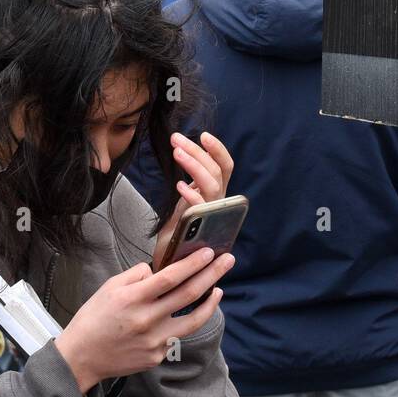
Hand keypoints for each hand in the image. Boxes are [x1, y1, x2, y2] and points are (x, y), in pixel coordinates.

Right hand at [54, 248, 234, 393]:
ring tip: (219, 289)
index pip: (171, 277)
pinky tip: (190, 314)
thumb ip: (136, 275)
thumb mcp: (109, 287)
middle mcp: (147, 320)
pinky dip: (185, 323)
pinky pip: (176, 336)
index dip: (193, 263)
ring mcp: (155, 342)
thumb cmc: (94, 318)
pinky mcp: (157, 357)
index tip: (208, 252)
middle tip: (227, 261)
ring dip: (210, 303)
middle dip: (211, 274)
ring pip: (193, 321)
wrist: (81, 357)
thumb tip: (158, 270)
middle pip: (188, 294)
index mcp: (133, 298)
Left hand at [152, 132, 233, 271]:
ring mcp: (212, 216)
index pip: (226, 166)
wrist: (171, 262)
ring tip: (176, 152)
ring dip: (194, 165)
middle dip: (198, 151)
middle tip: (176, 139)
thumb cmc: (178, 231)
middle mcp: (219, 204)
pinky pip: (201, 209)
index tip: (203, 134)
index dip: (218, 149)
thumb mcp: (184, 200)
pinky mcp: (200, 230)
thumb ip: (191, 181)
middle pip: (217, 171)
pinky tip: (178, 185)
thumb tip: (186, 150)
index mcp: (216, 194)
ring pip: (212, 184)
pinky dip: (192, 195)